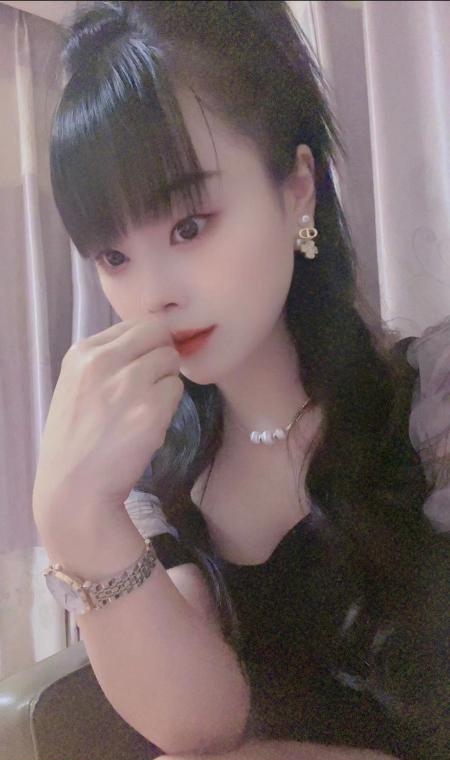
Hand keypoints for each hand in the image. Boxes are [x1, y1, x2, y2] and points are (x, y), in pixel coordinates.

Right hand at [33, 317, 182, 528]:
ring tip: (146, 407)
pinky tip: (150, 423)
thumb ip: (106, 360)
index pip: (135, 324)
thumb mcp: (76, 385)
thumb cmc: (76, 440)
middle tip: (153, 383)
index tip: (142, 365)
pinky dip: (170, 405)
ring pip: (171, 360)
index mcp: (83, 352)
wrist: (75, 487)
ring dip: (166, 381)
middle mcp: (104, 361)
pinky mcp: (152, 409)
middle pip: (159, 334)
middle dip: (162, 355)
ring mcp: (129, 383)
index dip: (147, 343)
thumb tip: (148, 343)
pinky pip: (177, 389)